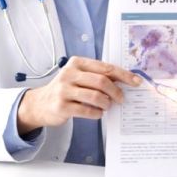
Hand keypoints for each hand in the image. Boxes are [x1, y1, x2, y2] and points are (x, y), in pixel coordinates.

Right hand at [17, 56, 140, 133]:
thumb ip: (97, 76)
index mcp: (77, 63)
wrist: (41, 104)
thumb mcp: (79, 76)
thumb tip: (124, 81)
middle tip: (121, 99)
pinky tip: (98, 113)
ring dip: (106, 103)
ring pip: (95, 96)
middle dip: (116, 91)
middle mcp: (69, 74)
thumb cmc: (66, 89)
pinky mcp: (61, 106)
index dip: (123, 75)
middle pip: (102, 81)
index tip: (136, 82)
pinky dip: (97, 113)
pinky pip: (86, 110)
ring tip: (107, 106)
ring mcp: (64, 90)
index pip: (106, 67)